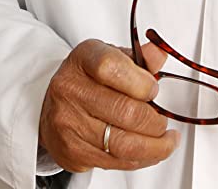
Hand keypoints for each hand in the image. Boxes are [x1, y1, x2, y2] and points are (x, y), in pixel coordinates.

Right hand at [38, 38, 180, 172]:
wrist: (51, 104)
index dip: (141, 82)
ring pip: (122, 144)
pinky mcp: (72, 152)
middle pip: (124, 111)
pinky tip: (150, 151)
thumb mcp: (109, 56)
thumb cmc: (85, 78)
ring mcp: (69, 124)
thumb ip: (138, 58)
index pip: (112, 67)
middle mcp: (71, 90)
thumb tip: (158, 56)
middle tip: (164, 120)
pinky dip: (140, 159)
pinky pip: (115, 162)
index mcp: (83, 59)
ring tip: (166, 140)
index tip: (154, 89)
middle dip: (154, 121)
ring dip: (155, 146)